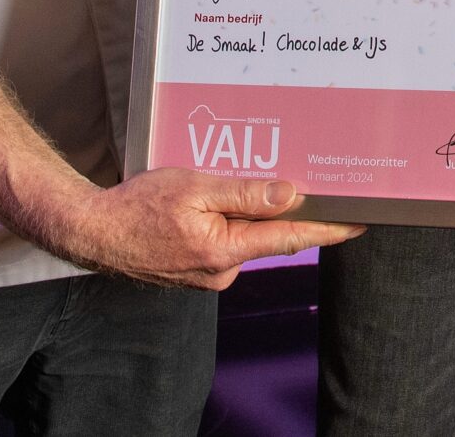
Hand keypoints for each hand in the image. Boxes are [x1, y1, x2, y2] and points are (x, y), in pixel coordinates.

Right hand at [46, 169, 361, 290]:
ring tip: (227, 184)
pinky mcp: (197, 271)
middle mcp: (223, 271)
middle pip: (269, 235)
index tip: (360, 222)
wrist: (94, 233)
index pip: (290, 238)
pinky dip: (226, 222)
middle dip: (283, 210)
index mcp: (225, 250)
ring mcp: (209, 275)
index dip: (329, 229)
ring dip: (247, 213)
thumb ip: (244, 192)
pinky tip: (208, 202)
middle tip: (306, 180)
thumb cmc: (139, 207)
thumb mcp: (194, 186)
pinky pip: (225, 242)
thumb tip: (290, 195)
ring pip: (244, 236)